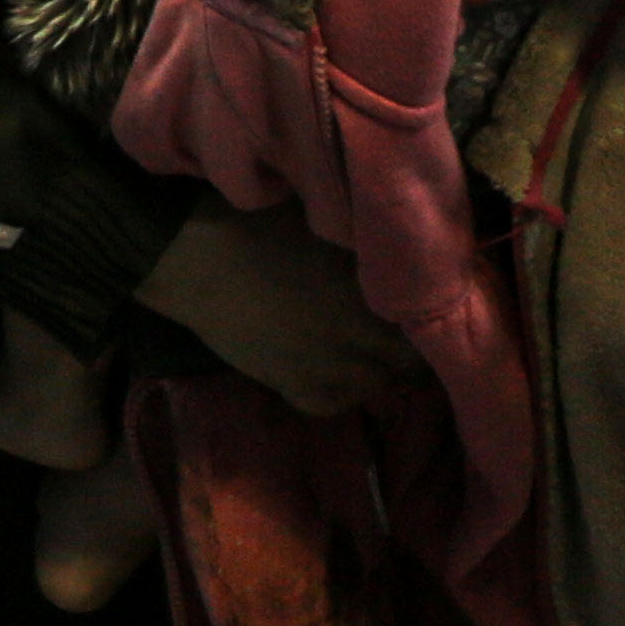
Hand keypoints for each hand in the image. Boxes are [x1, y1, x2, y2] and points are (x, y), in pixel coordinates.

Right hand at [132, 203, 410, 422]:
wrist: (194, 255)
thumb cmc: (262, 221)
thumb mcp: (330, 226)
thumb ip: (370, 250)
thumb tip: (403, 257)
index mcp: (377, 295)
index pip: (430, 326)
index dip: (428, 318)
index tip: (421, 305)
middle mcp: (362, 341)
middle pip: (410, 366)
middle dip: (408, 351)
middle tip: (394, 329)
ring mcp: (328, 371)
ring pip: (375, 388)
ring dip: (375, 371)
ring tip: (360, 347)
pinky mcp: (293, 388)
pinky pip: (334, 404)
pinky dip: (339, 390)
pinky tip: (328, 366)